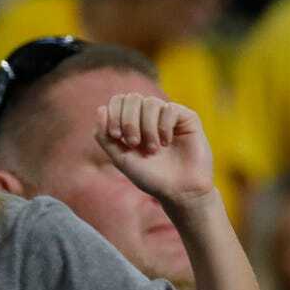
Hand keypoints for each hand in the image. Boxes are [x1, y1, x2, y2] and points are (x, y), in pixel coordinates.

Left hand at [97, 93, 216, 207]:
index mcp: (134, 122)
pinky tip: (167, 142)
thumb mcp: (120, 158)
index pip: (119, 101)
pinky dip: (164, 126)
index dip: (114, 113)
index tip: (117, 136)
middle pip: (132, 97)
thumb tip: (101, 109)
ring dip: (147, 127)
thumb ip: (104, 136)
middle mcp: (151, 117)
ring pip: (151, 102)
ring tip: (153, 149)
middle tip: (134, 143)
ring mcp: (169, 117)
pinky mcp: (188, 119)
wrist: (179, 192)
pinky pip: (170, 109)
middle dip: (129, 121)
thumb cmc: (151, 177)